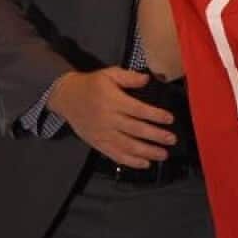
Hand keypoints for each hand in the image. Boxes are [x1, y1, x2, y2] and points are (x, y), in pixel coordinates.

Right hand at [46, 68, 176, 168]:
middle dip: (155, 136)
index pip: (137, 110)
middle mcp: (108, 119)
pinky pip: (115, 155)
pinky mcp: (97, 143)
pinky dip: (130, 161)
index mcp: (112, 101)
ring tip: (163, 155)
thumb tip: (147, 79)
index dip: (155, 115)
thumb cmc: (92, 85)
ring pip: (127, 146)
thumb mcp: (109, 74)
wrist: (66, 98)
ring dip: (147, 152)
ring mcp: (102, 133)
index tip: (170, 119)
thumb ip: (129, 77)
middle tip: (172, 139)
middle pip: (135, 130)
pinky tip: (145, 163)